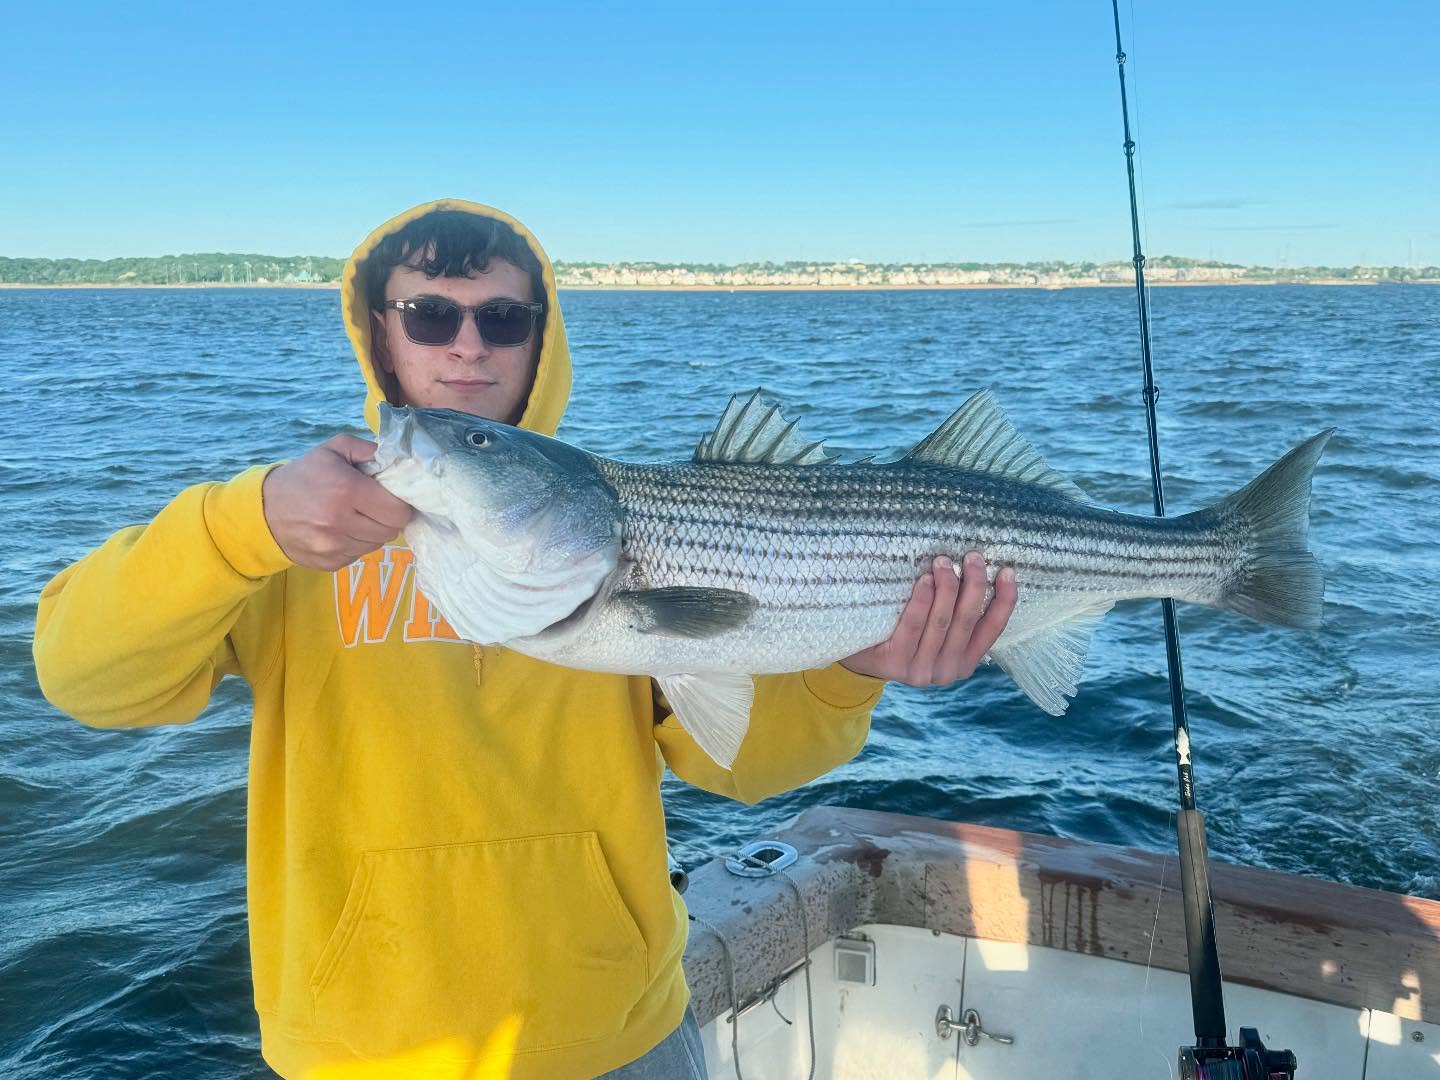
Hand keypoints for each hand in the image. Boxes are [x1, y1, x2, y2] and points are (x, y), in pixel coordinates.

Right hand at [261, 435, 413, 570]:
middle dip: (389, 517)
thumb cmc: (304, 476)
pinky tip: (341, 529)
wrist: (264, 509)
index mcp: (346, 491)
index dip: (399, 503)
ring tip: (356, 516)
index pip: (398, 510)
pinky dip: (357, 542)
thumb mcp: (333, 449)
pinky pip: (360, 554)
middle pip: (392, 530)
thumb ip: (368, 449)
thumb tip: (397, 458)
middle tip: (375, 506)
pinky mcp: (330, 563)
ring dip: (373, 531)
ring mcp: (334, 547)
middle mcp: (340, 522)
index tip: (391, 496)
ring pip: (378, 544)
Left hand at [840, 552, 1016, 685]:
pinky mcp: (895, 664)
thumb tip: (979, 571)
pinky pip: (913, 627)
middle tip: (972, 557)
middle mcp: (946, 671)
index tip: (1007, 572)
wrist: (858, 657)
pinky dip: (921, 601)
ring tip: (944, 561)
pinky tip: (924, 580)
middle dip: (974, 585)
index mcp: (964, 662)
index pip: (991, 630)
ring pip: (941, 623)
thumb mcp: (936, 630)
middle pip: (967, 621)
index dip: (1004, 601)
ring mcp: (920, 671)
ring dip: (947, 588)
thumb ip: (956, 614)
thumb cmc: (903, 633)